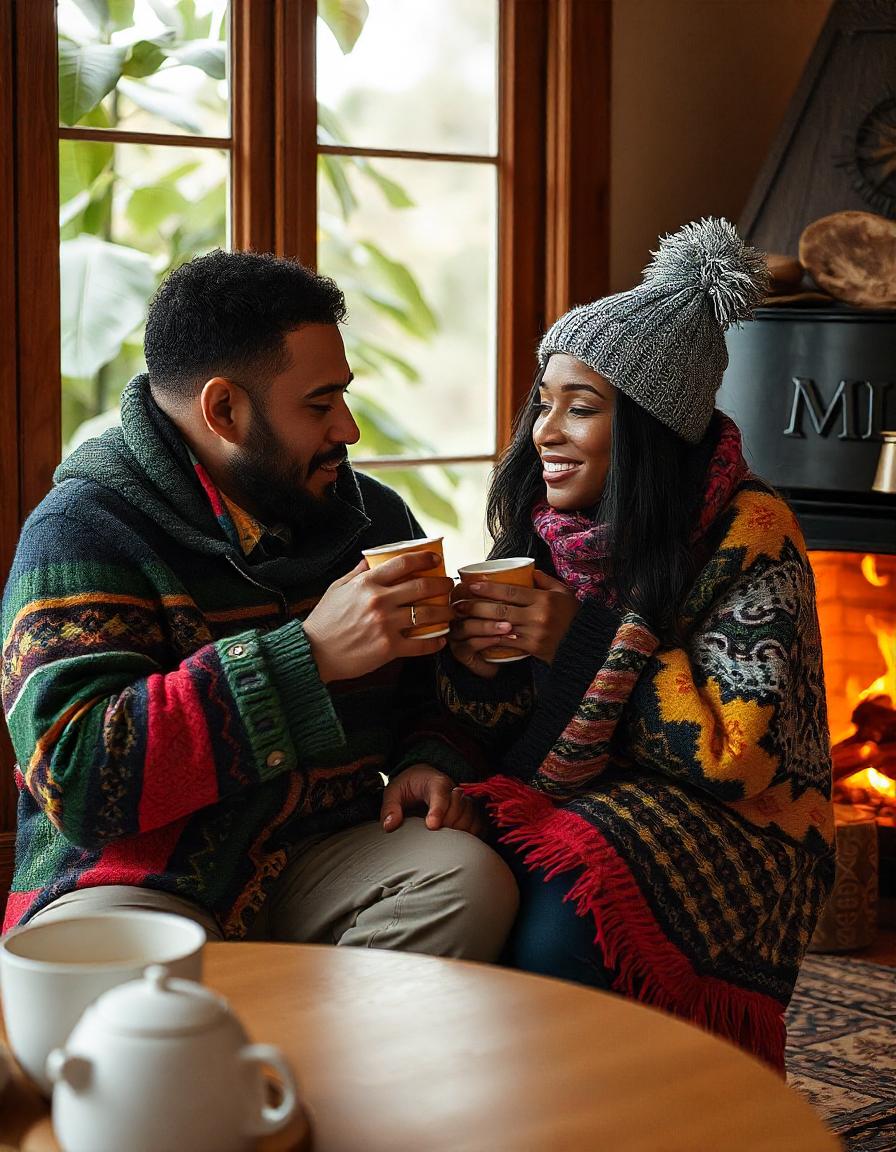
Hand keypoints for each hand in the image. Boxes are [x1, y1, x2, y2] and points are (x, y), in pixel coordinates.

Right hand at [303, 553, 454, 682]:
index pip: (403, 563)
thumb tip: (370, 557)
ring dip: (444, 612)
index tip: (437, 560)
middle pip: (422, 587)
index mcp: (367, 584)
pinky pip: (420, 644)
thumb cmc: (324, 620)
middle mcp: (379, 601)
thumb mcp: (337, 589)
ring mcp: (385, 625)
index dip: (425, 558)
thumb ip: (357, 573)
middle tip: (450, 586)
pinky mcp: (388, 648)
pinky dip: (435, 642)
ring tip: (450, 612)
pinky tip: (441, 639)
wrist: (314, 652)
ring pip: (427, 614)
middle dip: (442, 584)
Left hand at [380, 764, 482, 836]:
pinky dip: (472, 834)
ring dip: (460, 830)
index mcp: (435, 782)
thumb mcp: (393, 791)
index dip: (438, 811)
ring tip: (445, 840)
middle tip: (434, 835)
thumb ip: (390, 807)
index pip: (441, 794)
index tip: (431, 826)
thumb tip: (389, 826)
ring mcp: (465, 800)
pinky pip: (479, 823)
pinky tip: (459, 843)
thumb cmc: (409, 786)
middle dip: (448, 823)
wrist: (425, 778)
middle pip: (459, 807)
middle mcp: (454, 790)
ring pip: (471, 815)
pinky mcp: (471, 811)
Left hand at [450, 570, 578, 665]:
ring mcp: (534, 633)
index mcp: (544, 599)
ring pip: (500, 627)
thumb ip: (546, 581)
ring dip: (479, 624)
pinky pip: (507, 643)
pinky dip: (491, 639)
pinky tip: (478, 636)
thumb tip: (529, 570)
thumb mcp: (563, 593)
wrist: (585, 644)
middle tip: (458, 604)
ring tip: (462, 620)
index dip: (489, 589)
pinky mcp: (533, 648)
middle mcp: (538, 616)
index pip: (511, 592)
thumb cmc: (573, 616)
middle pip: (501, 610)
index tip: (472, 586)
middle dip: (476, 607)